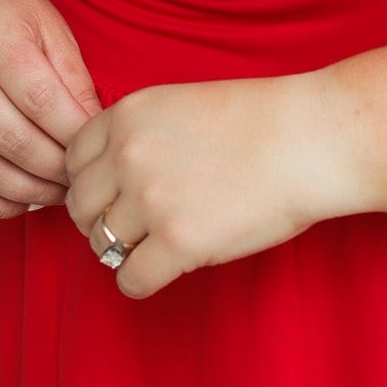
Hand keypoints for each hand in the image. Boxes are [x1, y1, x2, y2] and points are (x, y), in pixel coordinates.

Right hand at [0, 0, 102, 217]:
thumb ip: (74, 79)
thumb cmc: (4, 9)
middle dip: (58, 171)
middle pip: (14, 143)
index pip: (43, 103)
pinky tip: (20, 199)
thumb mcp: (49, 27)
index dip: (77, 137)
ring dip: (29, 192)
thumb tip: (96, 134)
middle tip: (84, 178)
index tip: (100, 150)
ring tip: (59, 191)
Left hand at [64, 73, 355, 299]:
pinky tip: (165, 271)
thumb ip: (141, 133)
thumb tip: (110, 180)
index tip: (115, 194)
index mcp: (127, 115)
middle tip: (135, 227)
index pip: (73, 160)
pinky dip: (141, 282)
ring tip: (156, 247)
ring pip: (102, 245)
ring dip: (125, 251)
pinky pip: (130, 279)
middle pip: (80, 206)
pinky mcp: (176, 243)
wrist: (312, 140)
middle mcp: (127, 156)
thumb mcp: (183, 104)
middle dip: (102, 220)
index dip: (94, 182)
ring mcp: (149, 201)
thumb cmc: (263, 122)